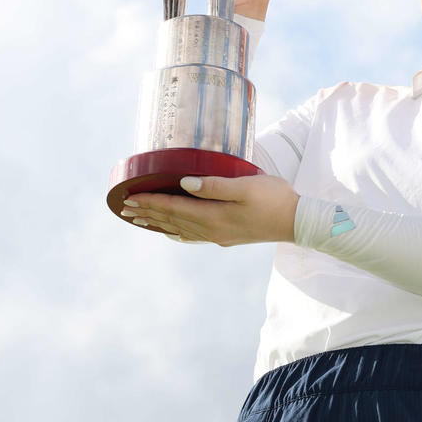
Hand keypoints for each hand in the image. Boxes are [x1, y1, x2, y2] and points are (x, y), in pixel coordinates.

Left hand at [122, 174, 297, 245]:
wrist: (297, 222)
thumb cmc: (275, 198)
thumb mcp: (246, 186)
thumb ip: (215, 185)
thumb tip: (184, 184)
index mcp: (214, 216)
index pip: (174, 208)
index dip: (151, 202)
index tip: (129, 197)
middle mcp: (212, 229)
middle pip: (172, 221)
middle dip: (148, 213)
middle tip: (125, 208)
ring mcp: (219, 236)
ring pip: (179, 229)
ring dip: (158, 223)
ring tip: (139, 219)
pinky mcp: (227, 237)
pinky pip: (193, 236)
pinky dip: (177, 232)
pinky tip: (172, 232)